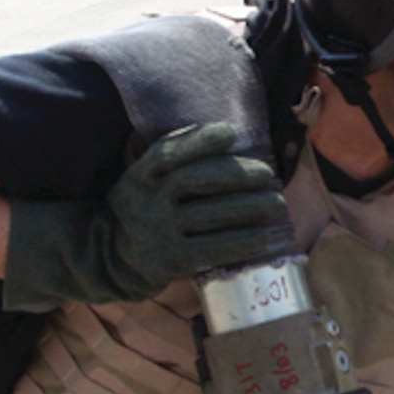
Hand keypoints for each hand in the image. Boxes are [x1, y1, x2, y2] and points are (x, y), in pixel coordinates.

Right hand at [4, 122, 289, 309]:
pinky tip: (265, 236)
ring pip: (208, 215)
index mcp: (139, 176)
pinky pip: (214, 249)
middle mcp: (145, 202)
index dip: (197, 141)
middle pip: (192, 181)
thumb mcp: (146, 177)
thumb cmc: (147, 206)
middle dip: (234, 174)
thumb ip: (175, 156)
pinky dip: (242, 242)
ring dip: (249, 208)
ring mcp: (158, 233)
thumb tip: (224, 132)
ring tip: (277, 203)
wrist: (116, 258)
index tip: (229, 132)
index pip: (165, 153)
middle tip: (267, 174)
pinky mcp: (173, 262)